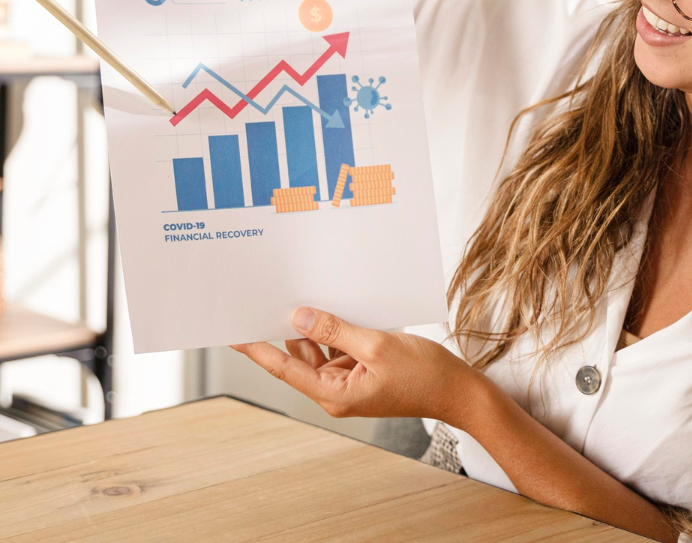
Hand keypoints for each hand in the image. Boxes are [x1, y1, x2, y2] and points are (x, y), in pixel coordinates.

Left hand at [231, 307, 485, 425]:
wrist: (459, 391)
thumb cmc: (424, 374)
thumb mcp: (376, 345)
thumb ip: (335, 330)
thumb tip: (298, 317)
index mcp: (334, 394)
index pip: (283, 368)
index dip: (256, 349)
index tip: (233, 333)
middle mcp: (336, 392)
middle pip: (299, 357)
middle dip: (290, 329)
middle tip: (272, 297)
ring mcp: (348, 384)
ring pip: (319, 351)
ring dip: (317, 328)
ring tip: (309, 296)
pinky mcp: (361, 375)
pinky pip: (338, 351)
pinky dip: (336, 332)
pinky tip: (338, 310)